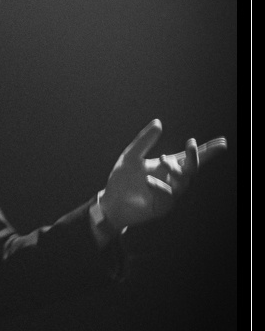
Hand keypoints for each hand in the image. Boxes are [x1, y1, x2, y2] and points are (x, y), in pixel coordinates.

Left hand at [99, 119, 227, 230]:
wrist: (109, 201)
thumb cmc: (122, 179)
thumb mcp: (131, 155)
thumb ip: (144, 140)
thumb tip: (159, 122)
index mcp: (167, 167)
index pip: (190, 158)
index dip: (207, 151)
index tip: (222, 142)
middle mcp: (172, 181)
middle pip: (192, 170)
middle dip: (196, 157)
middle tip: (191, 143)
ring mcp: (169, 195)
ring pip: (182, 183)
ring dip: (175, 170)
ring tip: (161, 158)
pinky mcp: (161, 208)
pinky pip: (167, 196)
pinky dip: (159, 186)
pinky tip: (147, 180)